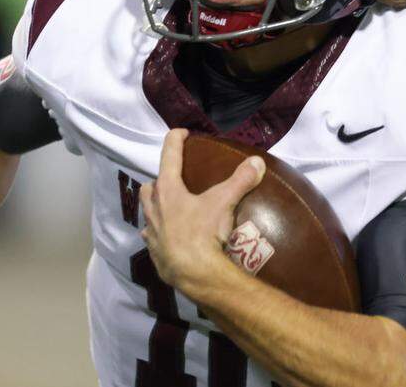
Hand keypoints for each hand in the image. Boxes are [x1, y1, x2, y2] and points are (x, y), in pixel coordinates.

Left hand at [139, 129, 264, 292]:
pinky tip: (170, 238)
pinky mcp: (154, 253)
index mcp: (167, 190)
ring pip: (148, 213)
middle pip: (149, 186)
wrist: (193, 274)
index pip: (168, 155)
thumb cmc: (203, 233)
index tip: (181, 133)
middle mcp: (154, 208)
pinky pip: (152, 239)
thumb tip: (257, 161)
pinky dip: (159, 235)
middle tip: (174, 181)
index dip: (175, 140)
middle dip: (158, 181)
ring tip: (171, 210)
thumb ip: (240, 180)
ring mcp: (152, 232)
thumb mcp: (224, 203)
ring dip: (156, 208)